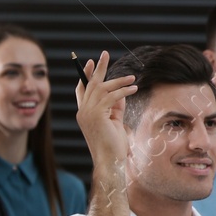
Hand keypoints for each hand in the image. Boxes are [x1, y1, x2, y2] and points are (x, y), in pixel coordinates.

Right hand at [75, 51, 135, 173]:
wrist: (110, 162)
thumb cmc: (113, 146)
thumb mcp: (115, 122)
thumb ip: (116, 107)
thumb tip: (122, 92)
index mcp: (84, 114)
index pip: (81, 90)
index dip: (86, 75)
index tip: (92, 63)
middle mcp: (83, 111)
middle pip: (89, 84)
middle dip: (98, 68)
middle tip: (105, 54)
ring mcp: (87, 113)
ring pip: (102, 88)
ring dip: (118, 81)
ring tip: (132, 78)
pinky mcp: (97, 114)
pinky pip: (111, 97)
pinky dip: (123, 91)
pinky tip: (133, 88)